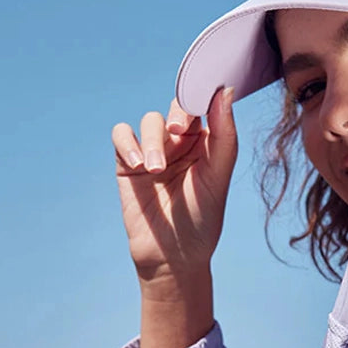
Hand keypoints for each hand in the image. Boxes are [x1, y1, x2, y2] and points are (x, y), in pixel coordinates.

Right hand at [112, 88, 237, 290]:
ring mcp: (153, 150)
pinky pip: (122, 135)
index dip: (201, 96)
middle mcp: (181, 142)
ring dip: (152, 140)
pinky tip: (137, 164)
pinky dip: (127, 143)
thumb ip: (225, 136)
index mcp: (207, 142)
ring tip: (155, 169)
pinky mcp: (127, 163)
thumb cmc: (202, 220)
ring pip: (149, 121)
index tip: (202, 96)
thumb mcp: (218, 177)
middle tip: (177, 130)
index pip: (204, 106)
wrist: (173, 257)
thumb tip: (225, 91)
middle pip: (175, 107)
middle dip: (176, 115)